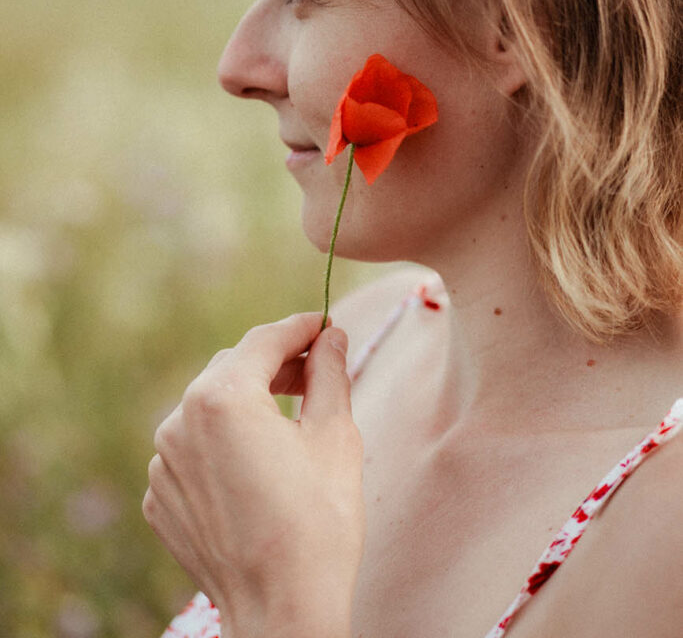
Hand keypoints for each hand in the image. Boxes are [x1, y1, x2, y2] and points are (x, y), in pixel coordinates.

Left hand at [143, 313, 363, 637]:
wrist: (282, 611)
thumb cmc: (318, 522)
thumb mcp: (336, 435)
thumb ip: (329, 373)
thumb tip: (332, 337)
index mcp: (222, 397)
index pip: (264, 340)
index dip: (299, 329)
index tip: (324, 326)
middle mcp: (179, 421)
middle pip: (232, 369)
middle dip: (273, 364)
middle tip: (315, 370)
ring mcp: (162, 463)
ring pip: (208, 409)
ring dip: (245, 403)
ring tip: (287, 419)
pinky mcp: (159, 498)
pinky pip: (192, 451)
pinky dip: (221, 445)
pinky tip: (256, 466)